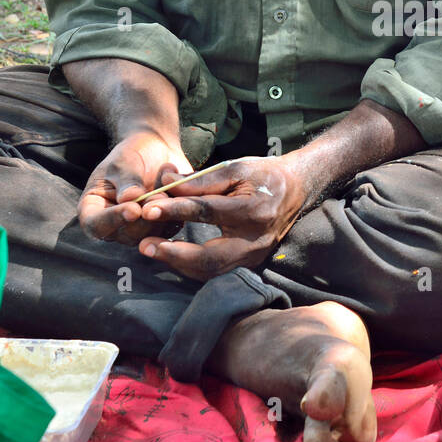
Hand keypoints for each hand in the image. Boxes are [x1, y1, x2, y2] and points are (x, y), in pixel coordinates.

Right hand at [79, 130, 193, 244]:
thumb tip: (129, 199)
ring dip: (163, 211)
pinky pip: (173, 226)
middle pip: (128, 236)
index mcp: (94, 210)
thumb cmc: (131, 155)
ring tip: (167, 183)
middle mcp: (116, 226)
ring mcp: (140, 229)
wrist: (155, 151)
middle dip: (146, 217)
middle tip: (158, 196)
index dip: (114, 220)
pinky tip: (177, 186)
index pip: (96, 225)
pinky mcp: (163, 226)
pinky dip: (179, 208)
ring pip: (153, 234)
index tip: (133, 209)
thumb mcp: (124, 162)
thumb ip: (126, 181)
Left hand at [132, 156, 305, 280]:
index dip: (176, 210)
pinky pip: (217, 273)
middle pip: (210, 258)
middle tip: (145, 246)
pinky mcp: (250, 264)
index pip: (207, 212)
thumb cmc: (263, 175)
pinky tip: (172, 256)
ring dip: (178, 263)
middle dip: (174, 254)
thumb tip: (166, 184)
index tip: (148, 208)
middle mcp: (255, 240)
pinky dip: (192, 267)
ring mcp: (254, 257)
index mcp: (253, 209)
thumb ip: (201, 180)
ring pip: (211, 272)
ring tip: (152, 250)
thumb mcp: (235, 167)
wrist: (295, 190)